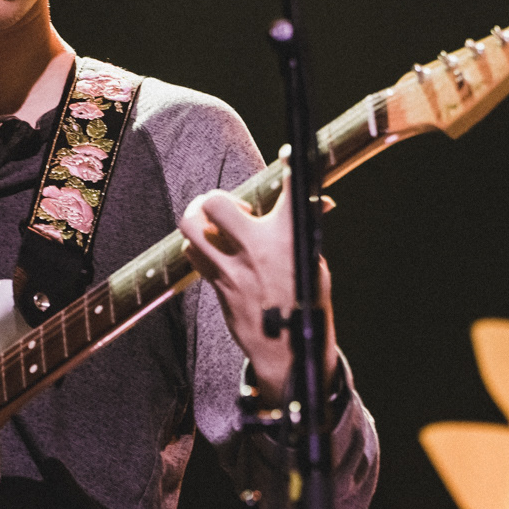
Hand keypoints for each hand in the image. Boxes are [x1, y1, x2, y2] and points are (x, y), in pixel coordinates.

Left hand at [178, 180, 334, 406]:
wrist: (287, 353)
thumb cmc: (305, 305)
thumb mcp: (315, 265)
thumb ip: (303, 232)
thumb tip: (314, 202)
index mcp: (292, 239)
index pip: (292, 190)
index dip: (290, 166)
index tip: (287, 155)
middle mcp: (258, 249)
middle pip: (218, 203)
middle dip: (218, 199)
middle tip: (232, 211)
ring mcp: (232, 268)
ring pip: (194, 225)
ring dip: (199, 218)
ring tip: (214, 226)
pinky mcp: (217, 284)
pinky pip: (193, 253)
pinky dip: (197, 245)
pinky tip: (212, 250)